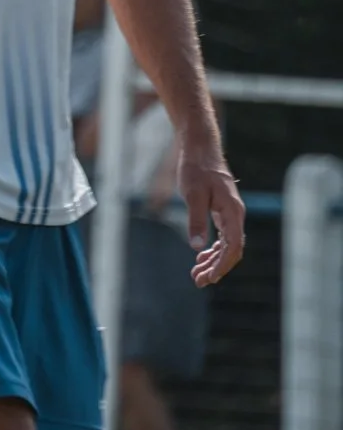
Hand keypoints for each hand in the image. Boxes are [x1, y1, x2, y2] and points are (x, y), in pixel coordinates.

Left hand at [180, 147, 244, 285]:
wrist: (200, 148)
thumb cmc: (196, 169)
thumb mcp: (193, 195)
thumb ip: (196, 220)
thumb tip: (197, 247)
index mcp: (233, 212)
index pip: (233, 248)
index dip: (222, 266)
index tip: (208, 278)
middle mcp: (236, 214)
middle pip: (232, 250)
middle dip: (217, 268)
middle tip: (198, 281)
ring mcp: (230, 213)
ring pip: (227, 245)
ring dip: (213, 260)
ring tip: (197, 273)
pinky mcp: (223, 210)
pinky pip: (223, 236)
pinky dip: (213, 248)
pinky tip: (201, 256)